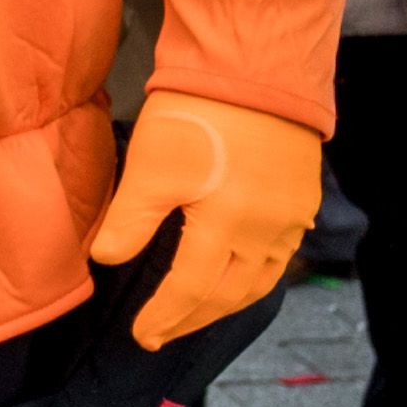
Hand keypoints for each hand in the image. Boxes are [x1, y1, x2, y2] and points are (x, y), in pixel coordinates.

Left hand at [88, 93, 324, 349]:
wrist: (258, 70)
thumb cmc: (198, 116)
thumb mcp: (152, 167)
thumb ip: (130, 219)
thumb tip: (105, 260)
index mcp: (227, 228)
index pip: (191, 290)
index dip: (164, 317)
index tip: (140, 336)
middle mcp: (267, 233)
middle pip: (229, 295)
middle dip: (193, 319)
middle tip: (163, 335)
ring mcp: (291, 219)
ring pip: (260, 281)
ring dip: (226, 304)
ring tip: (196, 316)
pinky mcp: (301, 200)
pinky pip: (280, 257)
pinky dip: (254, 278)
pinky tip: (238, 277)